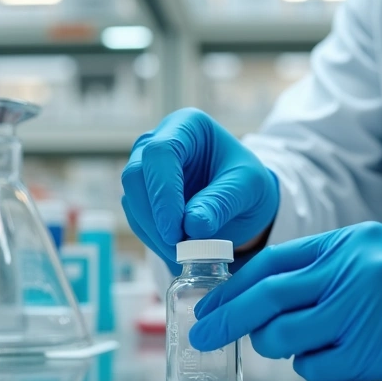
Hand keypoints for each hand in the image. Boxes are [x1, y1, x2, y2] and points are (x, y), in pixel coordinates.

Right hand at [121, 109, 279, 269]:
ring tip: (185, 255)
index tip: (175, 231)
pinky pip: (137, 218)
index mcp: (187, 125)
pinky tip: (177, 251)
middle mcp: (158, 140)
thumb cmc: (248, 183)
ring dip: (154, 233)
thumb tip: (192, 225)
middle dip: (155, 218)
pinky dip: (154, 239)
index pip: (160, 153)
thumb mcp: (249, 188)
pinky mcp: (142, 195)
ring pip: (132, 200)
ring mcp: (145, 168)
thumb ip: (222, 202)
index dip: (163, 193)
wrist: (243, 198)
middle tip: (179, 250)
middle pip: (136, 176)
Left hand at [189, 222, 381, 380]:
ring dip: (275, 347)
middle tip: (204, 336)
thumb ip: (325, 269)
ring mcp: (366, 310)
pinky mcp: (379, 350)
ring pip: (285, 335)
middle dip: (227, 319)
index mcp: (350, 241)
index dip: (233, 286)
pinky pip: (316, 367)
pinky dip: (310, 369)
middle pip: (267, 296)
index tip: (209, 305)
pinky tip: (327, 361)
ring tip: (290, 346)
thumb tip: (260, 295)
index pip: (272, 261)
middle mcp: (355, 269)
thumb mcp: (376, 257)